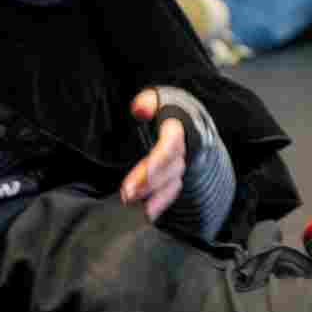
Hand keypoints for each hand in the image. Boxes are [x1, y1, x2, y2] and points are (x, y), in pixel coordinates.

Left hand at [120, 86, 192, 219]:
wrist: (185, 118)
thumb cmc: (163, 108)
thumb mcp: (156, 98)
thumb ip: (148, 101)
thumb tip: (140, 108)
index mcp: (178, 129)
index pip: (170, 146)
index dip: (157, 162)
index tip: (140, 175)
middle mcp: (183, 149)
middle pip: (169, 169)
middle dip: (149, 183)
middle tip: (127, 194)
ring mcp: (180, 165)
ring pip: (171, 183)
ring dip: (153, 197)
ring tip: (132, 204)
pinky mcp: (176, 176)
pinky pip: (171, 191)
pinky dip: (159, 203)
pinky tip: (146, 214)